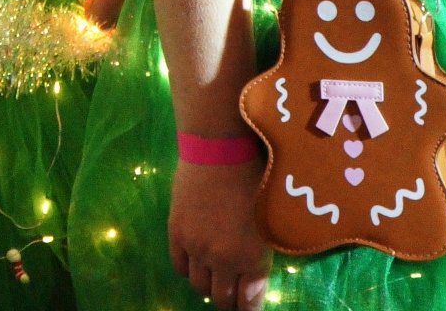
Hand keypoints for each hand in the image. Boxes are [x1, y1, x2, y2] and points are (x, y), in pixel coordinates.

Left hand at [84, 0, 147, 28]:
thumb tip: (94, 6)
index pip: (101, 18)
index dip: (91, 17)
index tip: (88, 4)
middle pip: (117, 24)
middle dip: (104, 18)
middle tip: (98, 2)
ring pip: (130, 19)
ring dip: (118, 15)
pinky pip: (141, 10)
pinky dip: (131, 9)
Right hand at [169, 156, 269, 308]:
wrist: (219, 149)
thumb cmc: (255, 178)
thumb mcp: (268, 221)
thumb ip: (261, 256)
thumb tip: (253, 281)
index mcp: (253, 257)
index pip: (249, 302)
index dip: (248, 308)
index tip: (247, 306)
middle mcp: (224, 259)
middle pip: (223, 298)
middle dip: (229, 300)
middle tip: (232, 293)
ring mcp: (197, 248)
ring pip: (200, 286)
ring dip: (209, 285)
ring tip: (214, 275)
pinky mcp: (177, 234)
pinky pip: (180, 267)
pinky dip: (188, 269)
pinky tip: (196, 260)